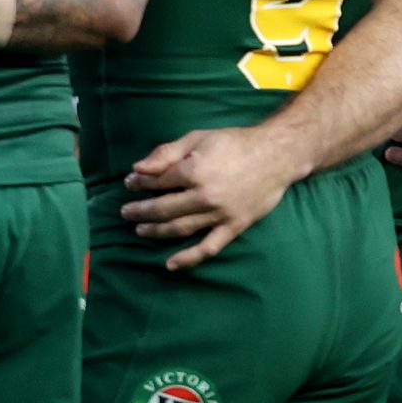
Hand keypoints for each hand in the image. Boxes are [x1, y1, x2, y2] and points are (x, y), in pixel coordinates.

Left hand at [120, 126, 302, 269]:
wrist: (276, 155)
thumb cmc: (234, 143)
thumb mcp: (197, 138)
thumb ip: (166, 153)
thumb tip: (137, 169)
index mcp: (195, 171)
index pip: (157, 182)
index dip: (139, 183)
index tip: (129, 184)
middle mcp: (205, 196)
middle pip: (163, 208)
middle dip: (140, 211)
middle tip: (125, 212)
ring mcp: (221, 214)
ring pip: (180, 228)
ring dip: (156, 231)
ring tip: (139, 230)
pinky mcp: (235, 226)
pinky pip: (209, 247)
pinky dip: (189, 258)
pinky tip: (171, 264)